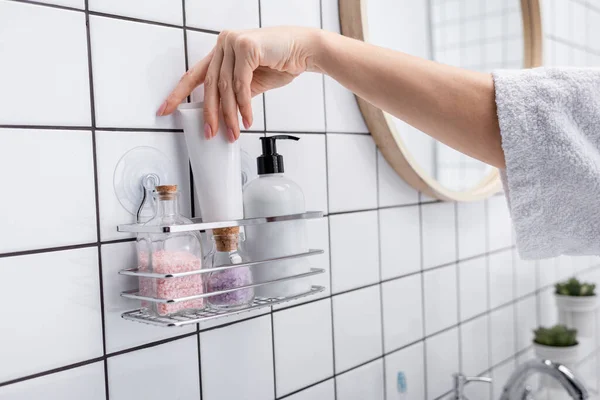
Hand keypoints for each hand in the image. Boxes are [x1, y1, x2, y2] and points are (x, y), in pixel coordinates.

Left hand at [157, 26, 321, 141]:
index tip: (165, 110)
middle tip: (210, 133)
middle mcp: (224, 43)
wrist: (305, 50)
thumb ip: (235, 93)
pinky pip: (240, 84)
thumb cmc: (281, 62)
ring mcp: (233, 42)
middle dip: (210, 113)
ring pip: (225, 87)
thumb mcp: (253, 82)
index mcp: (221, 51)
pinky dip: (244, 106)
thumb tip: (222, 114)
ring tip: (233, 132)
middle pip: (210, 85)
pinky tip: (247, 119)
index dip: (179, 94)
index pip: (195, 74)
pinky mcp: (246, 46)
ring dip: (230, 114)